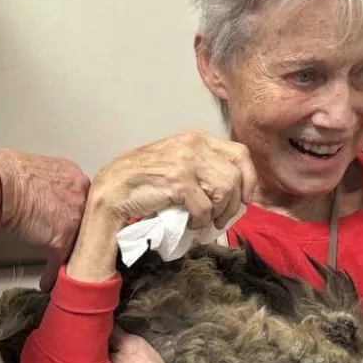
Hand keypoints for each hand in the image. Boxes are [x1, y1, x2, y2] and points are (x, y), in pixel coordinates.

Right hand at [0, 146, 90, 290]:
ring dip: (68, 254)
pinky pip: (60, 260)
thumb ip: (45, 182)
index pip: (81, 197)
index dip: (72, 211)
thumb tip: (36, 193)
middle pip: (86, 219)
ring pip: (78, 240)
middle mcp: (80, 194)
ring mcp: (74, 217)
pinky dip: (52, 272)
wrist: (0, 181)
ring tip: (63, 265)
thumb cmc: (6, 171)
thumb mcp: (34, 169)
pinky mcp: (63, 238)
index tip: (65, 219)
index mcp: (72, 175)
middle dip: (77, 232)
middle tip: (66, 243)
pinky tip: (47, 281)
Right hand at [67, 129, 256, 281]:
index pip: (239, 153)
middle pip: (236, 174)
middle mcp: (193, 143)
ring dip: (218, 213)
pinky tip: (191, 224)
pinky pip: (205, 207)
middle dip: (234, 202)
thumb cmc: (145, 181)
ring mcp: (185, 161)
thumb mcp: (177, 163)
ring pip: (225, 190)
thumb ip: (203, 166)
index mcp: (195, 137)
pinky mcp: (178, 181)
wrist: (113, 190)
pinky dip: (201, 221)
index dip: (249, 178)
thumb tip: (236, 188)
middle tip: (222, 219)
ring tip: (206, 222)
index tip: (246, 199)